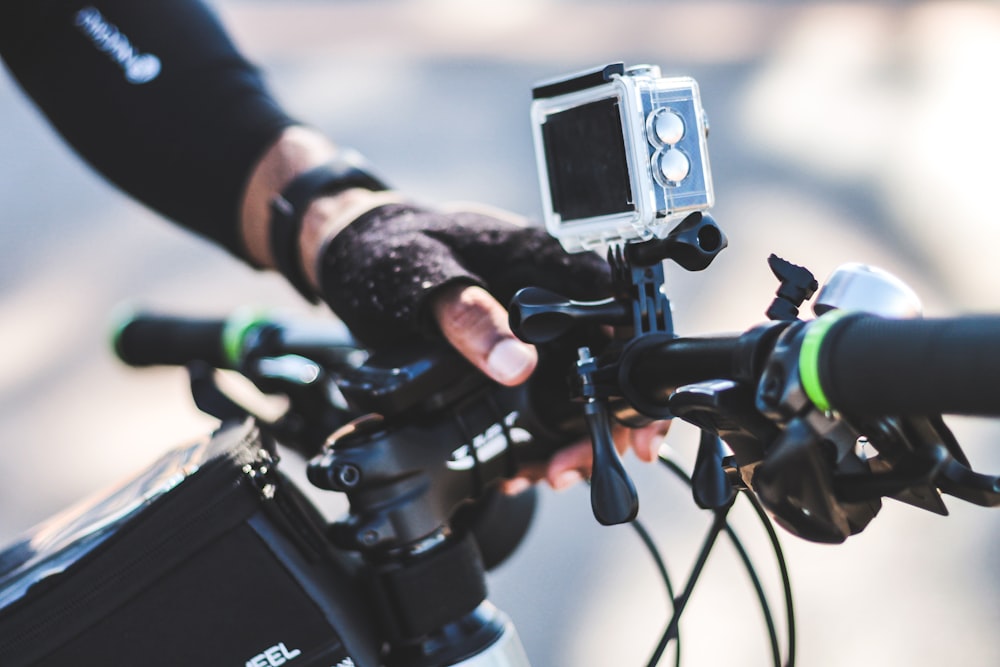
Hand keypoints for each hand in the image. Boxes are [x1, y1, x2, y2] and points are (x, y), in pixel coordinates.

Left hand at [239, 130, 667, 491]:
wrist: (353, 255)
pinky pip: (534, 404)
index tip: (637, 419)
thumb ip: (470, 316)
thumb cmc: (390, 247)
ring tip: (554, 475)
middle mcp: (545, 300)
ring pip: (573, 393)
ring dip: (573, 440)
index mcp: (542, 264)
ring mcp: (525, 333)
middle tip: (594, 462)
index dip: (635, 371)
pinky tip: (524, 467)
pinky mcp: (501, 359)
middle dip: (608, 422)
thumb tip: (515, 364)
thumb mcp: (426, 276)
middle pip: (603, 365)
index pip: (615, 314)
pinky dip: (535, 440)